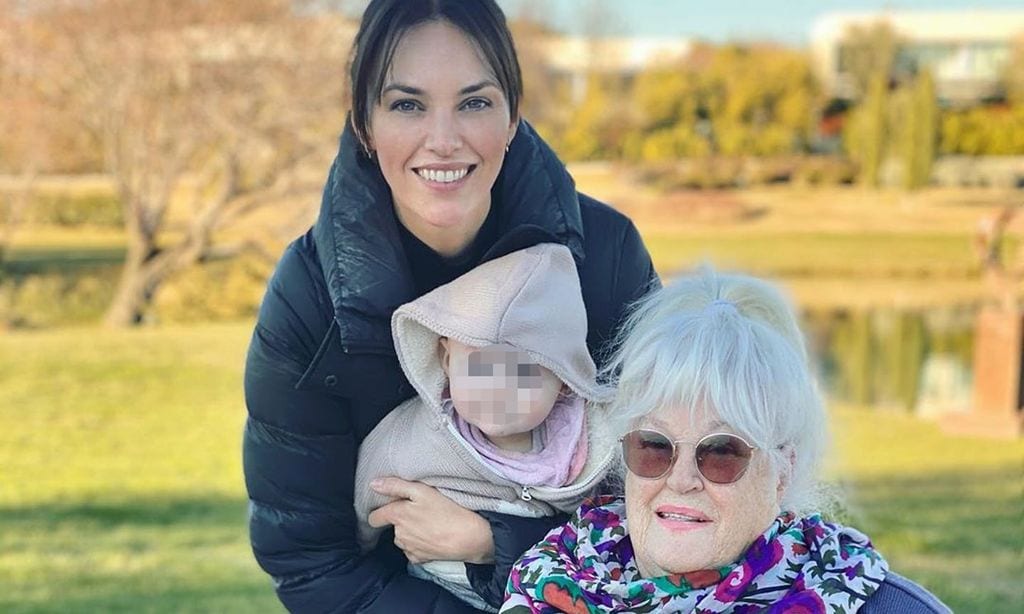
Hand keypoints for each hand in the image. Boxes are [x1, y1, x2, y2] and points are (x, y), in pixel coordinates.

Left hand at [368, 477, 495, 564]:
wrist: (468, 537)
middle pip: (392, 527)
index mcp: (397, 516)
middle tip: (419, 511)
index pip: (374, 518)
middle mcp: (399, 534)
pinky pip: (413, 551)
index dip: (379, 512)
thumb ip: (395, 486)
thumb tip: (373, 484)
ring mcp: (409, 548)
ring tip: (428, 523)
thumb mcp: (422, 490)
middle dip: (401, 520)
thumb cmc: (446, 510)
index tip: (389, 508)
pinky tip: (432, 537)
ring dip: (410, 532)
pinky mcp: (420, 559)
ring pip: (402, 539)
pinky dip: (419, 544)